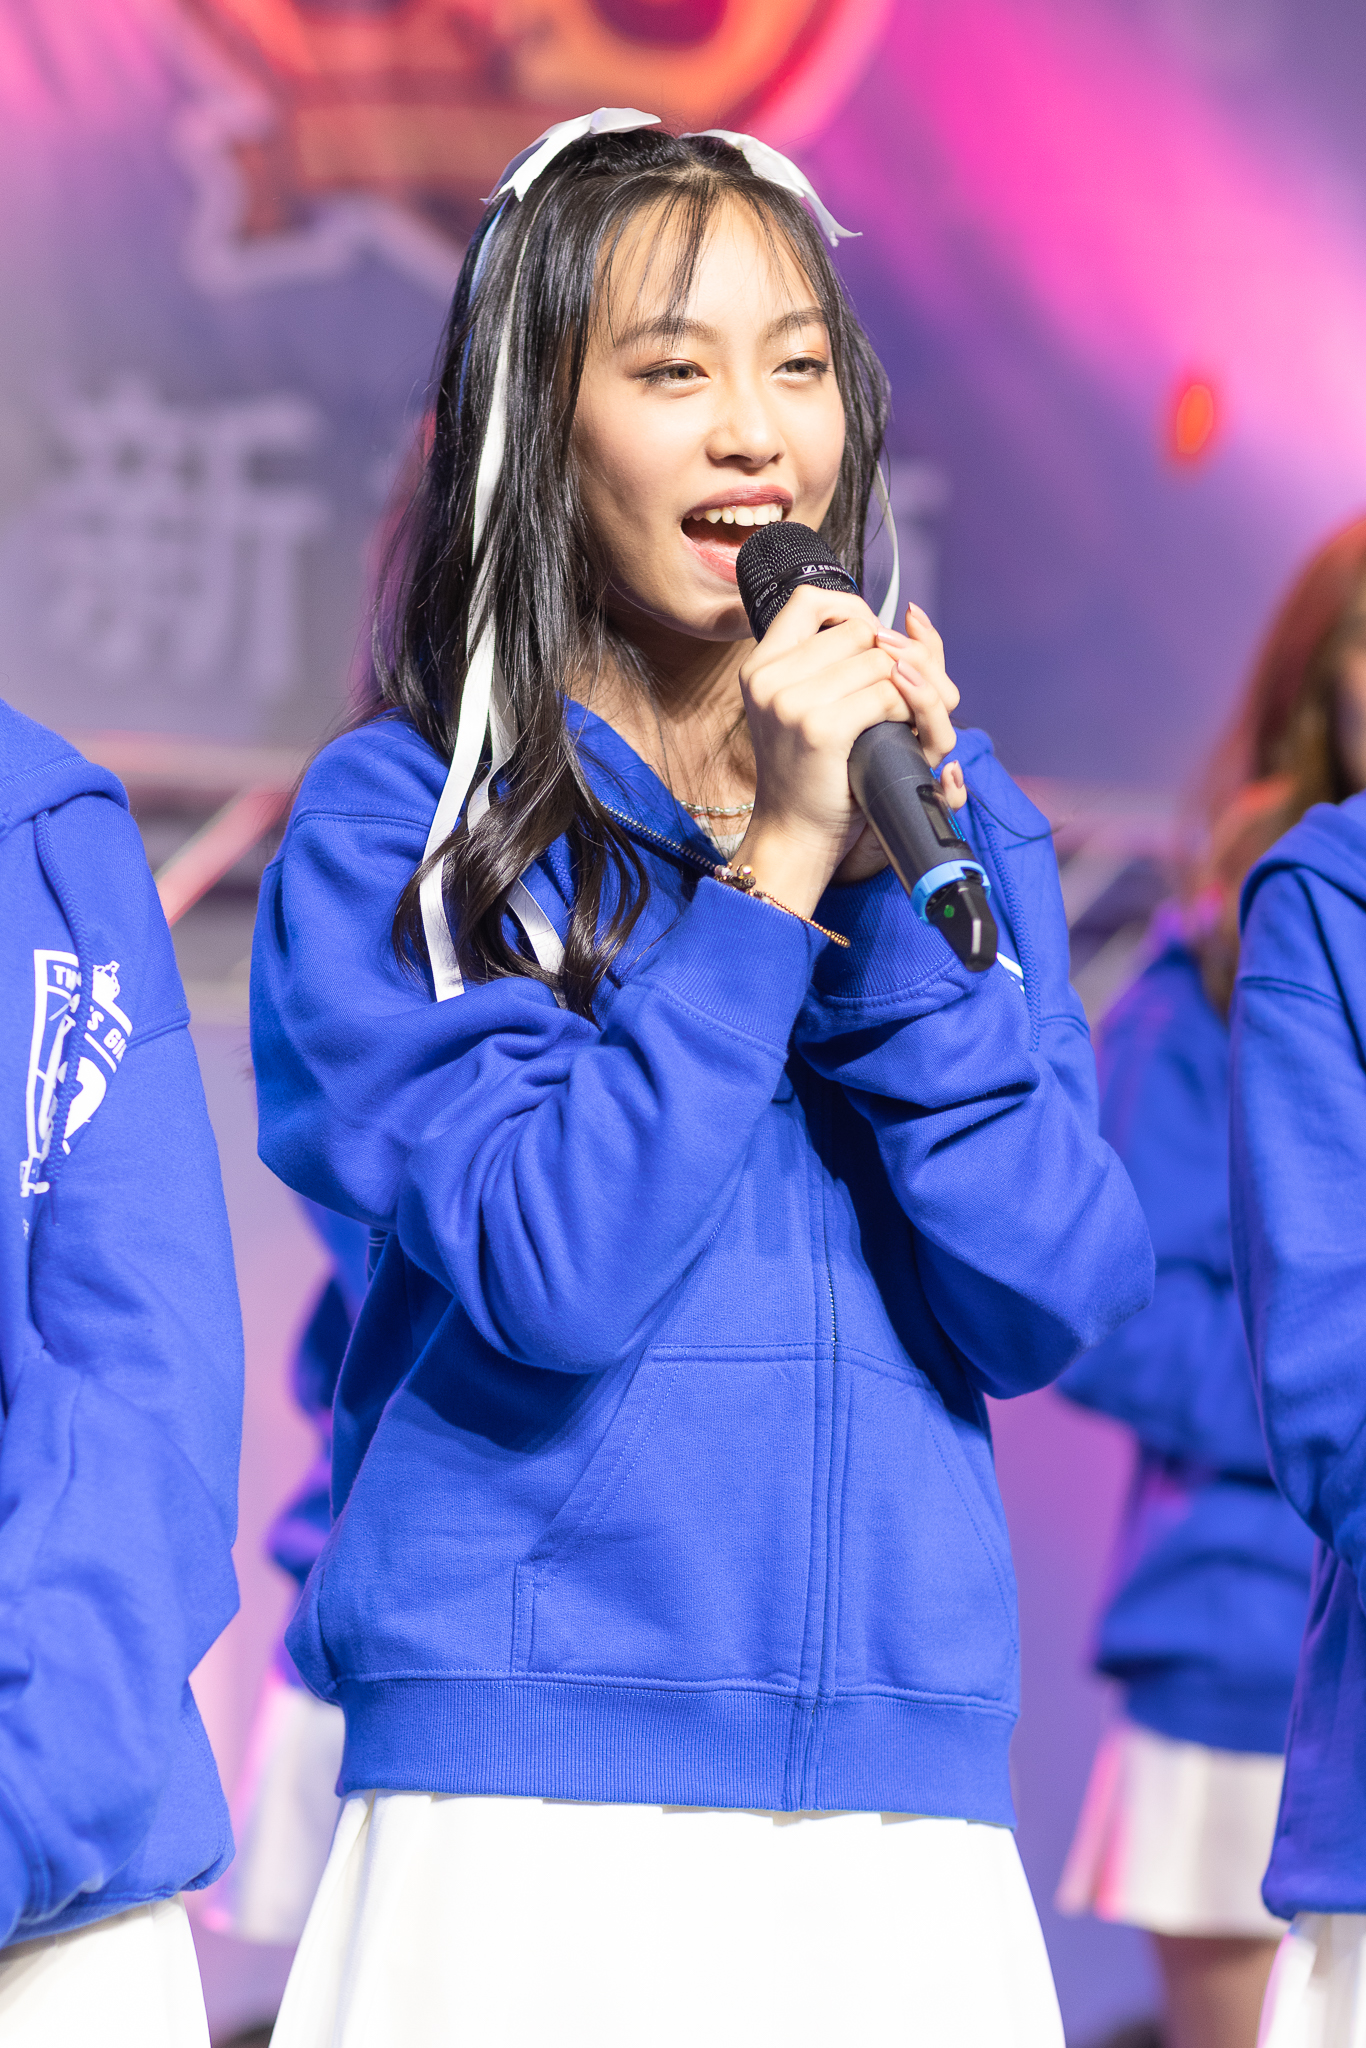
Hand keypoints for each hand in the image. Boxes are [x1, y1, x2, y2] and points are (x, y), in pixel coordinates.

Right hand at [732, 589, 962, 912]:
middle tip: (900, 696)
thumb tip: (911, 616)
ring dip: (906, 689)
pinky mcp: (820, 728)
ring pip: (878, 661)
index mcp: (760, 666)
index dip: (851, 611)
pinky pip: (886, 694)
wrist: (794, 835)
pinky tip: (902, 732)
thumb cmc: (811, 775)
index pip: (808, 600)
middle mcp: (769, 678)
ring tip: (900, 719)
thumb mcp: (812, 707)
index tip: (869, 643)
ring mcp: (791, 702)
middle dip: (893, 658)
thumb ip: (847, 659)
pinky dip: (907, 711)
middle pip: (857, 631)